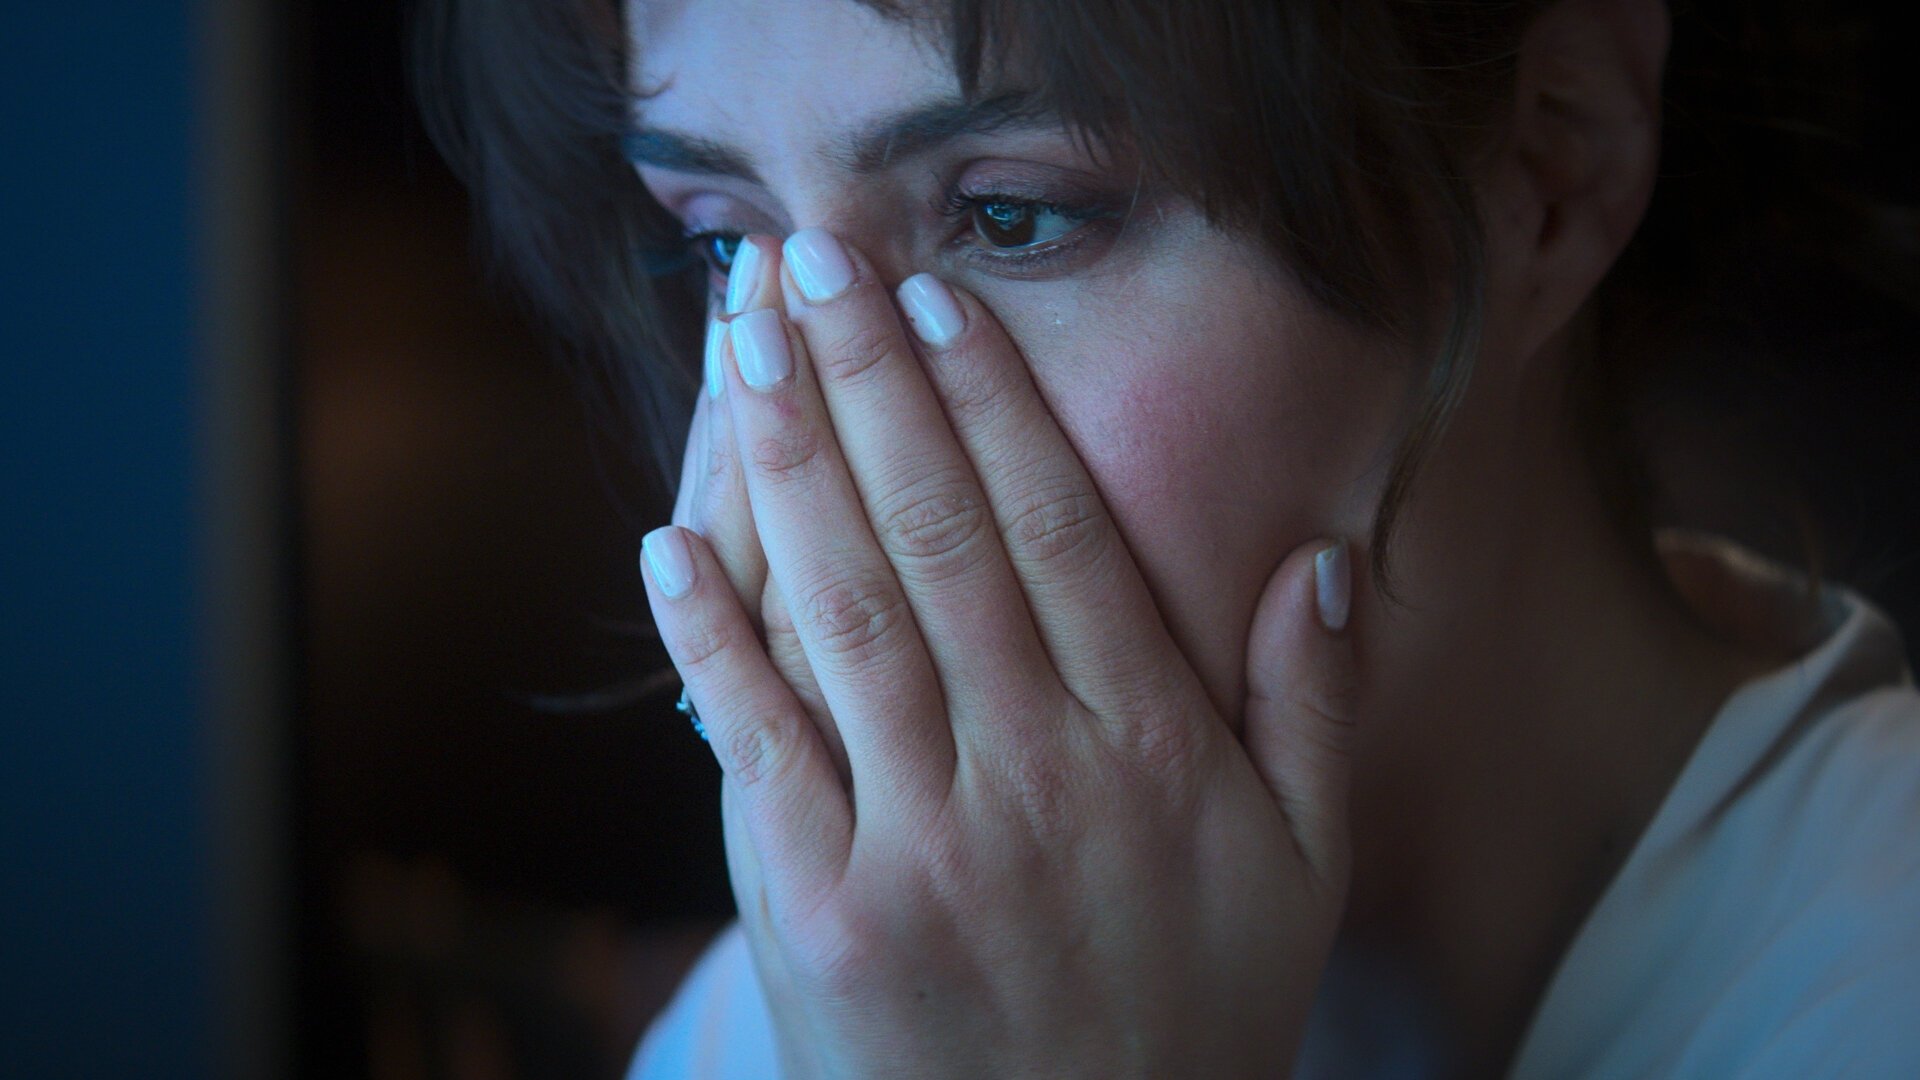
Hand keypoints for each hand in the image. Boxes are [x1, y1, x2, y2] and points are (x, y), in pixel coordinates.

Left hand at [642, 229, 1357, 1077]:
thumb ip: (1313, 709)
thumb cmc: (1190, 1015)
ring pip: (845, 610)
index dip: (990, 402)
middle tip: (809, 264)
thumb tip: (1327, 556)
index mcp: (1153, 748)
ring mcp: (923, 842)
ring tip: (741, 345)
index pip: (1057, 531)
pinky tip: (667, 543)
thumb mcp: (1302, 869)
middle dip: (866, 384)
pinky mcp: (822, 912)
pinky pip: (758, 747)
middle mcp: (1038, 774)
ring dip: (785, 463)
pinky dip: (710, 641)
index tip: (934, 301)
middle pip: (939, 534)